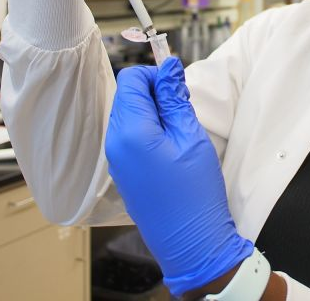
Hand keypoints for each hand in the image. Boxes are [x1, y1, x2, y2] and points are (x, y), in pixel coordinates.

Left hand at [105, 59, 253, 296]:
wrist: (191, 242)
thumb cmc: (195, 191)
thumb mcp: (191, 137)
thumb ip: (175, 99)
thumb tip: (168, 66)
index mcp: (130, 131)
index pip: (131, 79)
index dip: (156, 76)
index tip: (179, 89)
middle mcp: (115, 143)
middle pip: (127, 95)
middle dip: (154, 93)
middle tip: (183, 110)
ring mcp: (116, 159)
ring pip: (128, 115)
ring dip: (153, 112)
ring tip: (180, 131)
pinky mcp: (122, 171)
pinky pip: (129, 136)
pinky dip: (148, 131)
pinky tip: (171, 147)